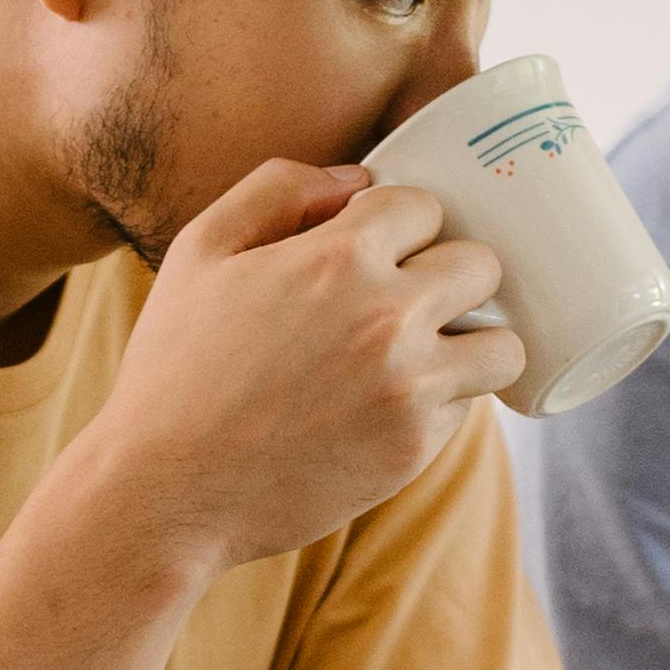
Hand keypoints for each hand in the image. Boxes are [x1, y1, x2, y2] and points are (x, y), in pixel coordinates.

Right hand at [95, 160, 524, 568]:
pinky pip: (469, 408)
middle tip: (409, 299)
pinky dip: (443, 402)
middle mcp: (388, 317)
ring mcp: (410, 387)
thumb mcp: (201, 251)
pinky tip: (392, 405)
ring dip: (472, 343)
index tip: (379, 251)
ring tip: (428, 353)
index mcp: (339, 256)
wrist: (167, 490)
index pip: (426, 206)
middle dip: (449, 274)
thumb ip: (277, 191)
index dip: (402, 225)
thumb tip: (355, 179)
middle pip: (482, 265)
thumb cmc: (176, 366)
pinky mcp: (416, 449)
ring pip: (502, 345)